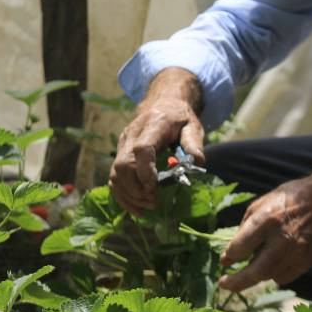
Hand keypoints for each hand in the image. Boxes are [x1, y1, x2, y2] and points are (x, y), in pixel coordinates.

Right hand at [109, 68, 204, 214]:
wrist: (163, 104)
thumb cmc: (180, 117)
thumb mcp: (193, 126)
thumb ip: (194, 143)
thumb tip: (197, 162)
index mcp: (153, 124)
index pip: (142, 149)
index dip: (145, 171)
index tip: (155, 190)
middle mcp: (132, 133)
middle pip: (124, 164)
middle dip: (136, 188)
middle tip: (154, 202)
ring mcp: (123, 143)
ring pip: (115, 173)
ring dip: (129, 195)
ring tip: (148, 207)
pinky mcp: (120, 152)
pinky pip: (114, 177)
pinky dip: (122, 195)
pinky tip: (136, 206)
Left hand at [217, 176, 311, 291]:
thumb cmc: (287, 200)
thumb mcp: (260, 205)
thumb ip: (242, 231)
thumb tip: (226, 259)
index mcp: (267, 219)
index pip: (241, 247)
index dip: (230, 255)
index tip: (225, 259)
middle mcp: (282, 239)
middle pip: (255, 270)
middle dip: (236, 281)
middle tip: (224, 283)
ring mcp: (297, 253)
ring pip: (268, 276)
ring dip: (254, 275)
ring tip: (249, 267)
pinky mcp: (306, 262)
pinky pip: (282, 277)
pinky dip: (272, 273)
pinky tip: (271, 262)